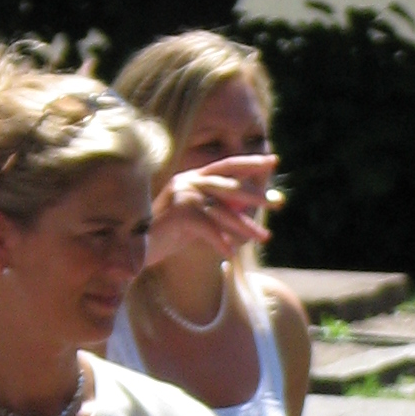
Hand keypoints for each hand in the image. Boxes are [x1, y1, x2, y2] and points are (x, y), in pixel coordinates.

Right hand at [143, 158, 275, 274]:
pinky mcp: (178, 212)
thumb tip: (253, 210)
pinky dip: (221, 242)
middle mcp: (188, 181)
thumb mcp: (202, 219)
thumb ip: (223, 211)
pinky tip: (230, 254)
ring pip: (222, 210)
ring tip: (264, 239)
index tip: (273, 161)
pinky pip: (209, 228)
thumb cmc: (171, 234)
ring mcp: (182, 195)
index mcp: (194, 178)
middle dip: (255, 193)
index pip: (226, 165)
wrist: (138, 246)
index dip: (250, 162)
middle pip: (229, 184)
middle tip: (277, 203)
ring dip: (245, 226)